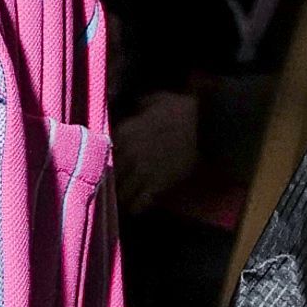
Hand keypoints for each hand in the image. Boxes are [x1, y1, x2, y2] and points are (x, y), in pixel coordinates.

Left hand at [114, 91, 201, 213]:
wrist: (204, 127)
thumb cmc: (181, 111)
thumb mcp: (156, 100)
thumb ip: (139, 105)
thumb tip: (133, 105)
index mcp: (123, 133)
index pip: (102, 152)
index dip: (103, 158)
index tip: (105, 162)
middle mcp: (127, 154)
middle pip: (108, 175)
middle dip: (110, 180)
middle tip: (111, 185)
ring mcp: (141, 172)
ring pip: (121, 192)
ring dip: (120, 196)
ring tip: (121, 199)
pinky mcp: (157, 185)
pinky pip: (139, 203)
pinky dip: (136, 206)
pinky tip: (135, 206)